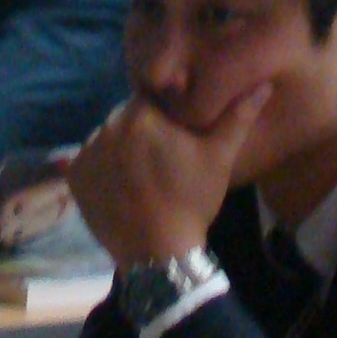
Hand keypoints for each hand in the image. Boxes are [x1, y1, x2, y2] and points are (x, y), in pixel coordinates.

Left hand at [67, 85, 269, 266]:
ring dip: (120, 149)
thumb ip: (238, 116)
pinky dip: (101, 170)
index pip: (149, 98)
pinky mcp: (74, 176)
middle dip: (140, 131)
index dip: (163, 115)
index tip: (174, 136)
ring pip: (107, 138)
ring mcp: (86, 151)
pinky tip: (121, 188)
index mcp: (140, 114)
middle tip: (160, 159)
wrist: (160, 252)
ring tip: (140, 177)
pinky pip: (89, 162)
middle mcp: (107, 125)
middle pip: (126, 117)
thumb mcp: (219, 157)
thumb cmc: (192, 200)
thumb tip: (263, 84)